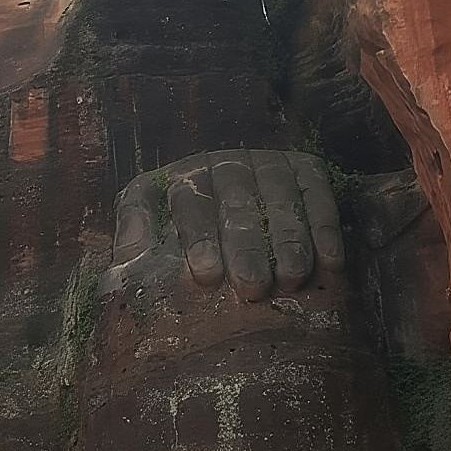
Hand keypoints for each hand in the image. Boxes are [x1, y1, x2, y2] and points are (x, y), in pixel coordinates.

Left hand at [111, 150, 344, 300]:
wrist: (234, 196)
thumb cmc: (185, 225)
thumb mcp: (151, 220)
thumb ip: (135, 236)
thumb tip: (120, 266)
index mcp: (184, 177)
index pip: (190, 204)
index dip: (198, 239)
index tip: (206, 275)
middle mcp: (227, 164)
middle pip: (236, 204)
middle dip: (246, 247)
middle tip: (252, 287)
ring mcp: (269, 164)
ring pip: (279, 199)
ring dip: (288, 240)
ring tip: (290, 279)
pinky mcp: (306, 169)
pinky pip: (318, 195)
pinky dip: (325, 228)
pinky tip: (330, 262)